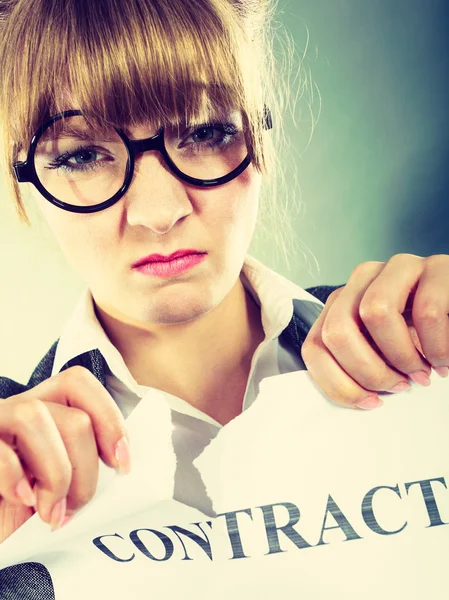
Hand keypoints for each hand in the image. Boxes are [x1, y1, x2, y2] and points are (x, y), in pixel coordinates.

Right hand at [0, 366, 129, 542]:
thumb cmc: (22, 509)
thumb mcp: (60, 480)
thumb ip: (83, 461)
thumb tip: (121, 462)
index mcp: (43, 406)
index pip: (80, 384)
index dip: (109, 420)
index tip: (122, 465)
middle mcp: (17, 408)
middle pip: (73, 417)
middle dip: (85, 469)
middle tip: (76, 506)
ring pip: (33, 415)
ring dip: (54, 472)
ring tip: (51, 511)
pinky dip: (15, 475)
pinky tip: (23, 499)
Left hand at [301, 254, 448, 408]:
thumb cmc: (424, 336)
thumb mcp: (384, 351)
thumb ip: (360, 362)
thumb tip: (353, 396)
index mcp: (343, 301)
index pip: (315, 346)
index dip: (338, 383)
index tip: (369, 401)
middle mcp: (364, 278)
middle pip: (337, 330)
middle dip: (368, 371)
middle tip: (398, 386)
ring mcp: (399, 267)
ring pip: (375, 311)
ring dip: (401, 356)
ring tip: (422, 373)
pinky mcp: (437, 267)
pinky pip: (427, 312)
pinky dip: (437, 347)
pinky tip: (443, 360)